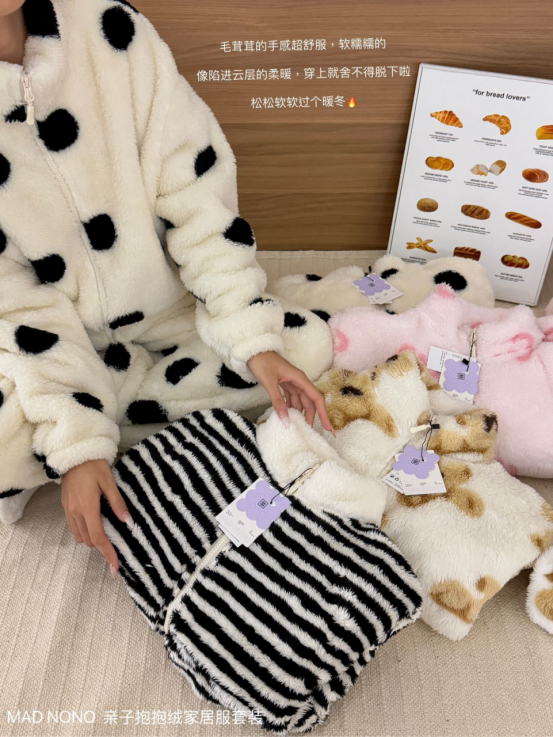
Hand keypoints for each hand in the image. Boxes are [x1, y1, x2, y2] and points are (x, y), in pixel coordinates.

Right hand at [61, 459, 132, 578]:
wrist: (73, 453)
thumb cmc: (93, 465)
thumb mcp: (109, 482)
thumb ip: (118, 503)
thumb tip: (128, 522)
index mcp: (88, 507)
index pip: (98, 538)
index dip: (108, 553)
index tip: (115, 566)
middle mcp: (75, 512)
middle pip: (88, 540)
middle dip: (102, 545)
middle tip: (116, 546)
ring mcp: (68, 510)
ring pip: (79, 536)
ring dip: (92, 538)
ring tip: (106, 534)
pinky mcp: (65, 506)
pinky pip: (74, 527)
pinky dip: (84, 530)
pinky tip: (94, 523)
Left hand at [247, 351, 333, 432]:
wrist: (253, 351)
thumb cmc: (262, 363)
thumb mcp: (270, 383)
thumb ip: (278, 402)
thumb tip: (286, 422)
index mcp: (300, 379)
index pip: (316, 398)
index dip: (323, 413)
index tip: (328, 428)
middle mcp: (299, 381)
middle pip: (310, 402)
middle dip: (311, 416)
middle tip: (308, 432)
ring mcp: (292, 383)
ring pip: (301, 401)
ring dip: (300, 413)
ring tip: (298, 427)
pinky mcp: (284, 384)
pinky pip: (292, 398)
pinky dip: (291, 408)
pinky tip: (287, 416)